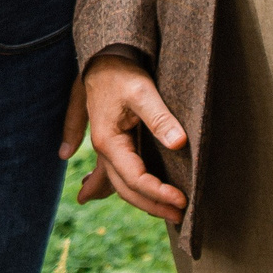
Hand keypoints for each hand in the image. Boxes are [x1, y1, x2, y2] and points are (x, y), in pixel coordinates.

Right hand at [70, 55, 188, 223]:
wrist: (102, 56)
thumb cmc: (121, 72)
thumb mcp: (142, 91)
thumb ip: (159, 117)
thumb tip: (179, 142)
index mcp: (108, 141)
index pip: (135, 178)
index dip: (158, 193)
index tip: (182, 200)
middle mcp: (102, 148)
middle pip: (125, 188)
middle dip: (152, 205)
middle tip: (180, 217)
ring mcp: (103, 146)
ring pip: (117, 183)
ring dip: (139, 199)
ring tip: (162, 212)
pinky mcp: (109, 140)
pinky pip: (108, 171)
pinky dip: (104, 186)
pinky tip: (91, 193)